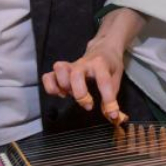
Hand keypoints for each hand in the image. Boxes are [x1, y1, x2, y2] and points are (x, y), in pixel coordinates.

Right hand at [43, 7, 143, 122]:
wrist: (103, 48)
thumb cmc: (110, 65)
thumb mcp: (116, 78)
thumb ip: (113, 96)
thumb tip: (112, 116)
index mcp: (101, 63)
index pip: (104, 82)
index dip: (109, 101)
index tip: (112, 114)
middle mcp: (84, 63)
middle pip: (76, 75)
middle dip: (81, 94)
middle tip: (89, 105)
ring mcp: (71, 66)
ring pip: (59, 70)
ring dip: (64, 86)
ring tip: (71, 94)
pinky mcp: (61, 71)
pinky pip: (48, 76)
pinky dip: (51, 87)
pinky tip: (61, 93)